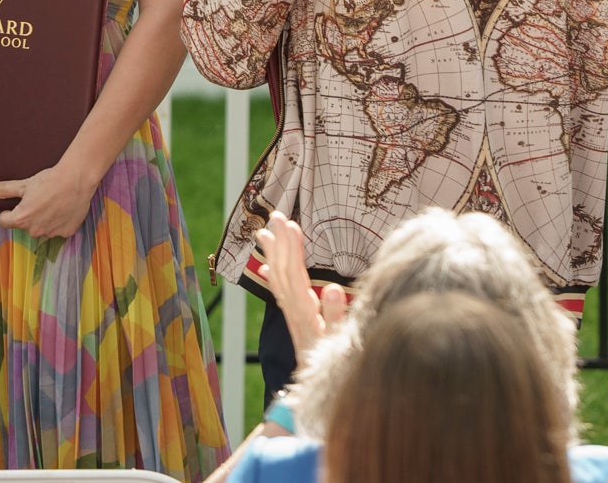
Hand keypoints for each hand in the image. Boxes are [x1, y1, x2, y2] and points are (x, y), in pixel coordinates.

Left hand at [0, 159, 97, 239]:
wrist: (77, 179)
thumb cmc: (50, 179)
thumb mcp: (24, 184)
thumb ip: (3, 190)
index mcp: (21, 219)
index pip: (5, 221)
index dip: (9, 212)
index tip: (17, 204)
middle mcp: (34, 230)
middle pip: (25, 225)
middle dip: (29, 215)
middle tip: (40, 199)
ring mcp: (51, 233)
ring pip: (42, 228)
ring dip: (44, 220)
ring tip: (53, 202)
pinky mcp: (66, 233)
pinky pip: (58, 230)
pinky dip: (59, 222)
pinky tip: (64, 209)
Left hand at [255, 213, 351, 366]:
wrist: (320, 392)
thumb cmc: (336, 366)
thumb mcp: (344, 342)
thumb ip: (338, 316)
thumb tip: (334, 287)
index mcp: (307, 313)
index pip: (296, 275)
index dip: (292, 249)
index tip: (290, 226)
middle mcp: (295, 312)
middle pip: (283, 272)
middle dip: (279, 243)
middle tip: (275, 216)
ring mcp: (293, 315)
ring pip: (278, 279)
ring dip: (272, 254)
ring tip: (264, 231)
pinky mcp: (295, 318)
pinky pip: (280, 291)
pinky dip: (273, 275)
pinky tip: (267, 266)